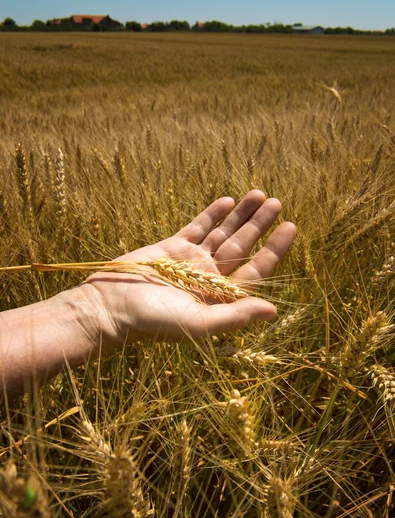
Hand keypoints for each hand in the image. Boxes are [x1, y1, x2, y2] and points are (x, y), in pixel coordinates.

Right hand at [83, 190, 295, 344]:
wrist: (111, 308)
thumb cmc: (154, 322)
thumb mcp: (199, 323)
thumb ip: (236, 315)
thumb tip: (274, 310)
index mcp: (219, 298)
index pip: (254, 270)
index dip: (274, 249)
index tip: (290, 226)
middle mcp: (209, 278)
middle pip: (241, 246)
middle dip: (259, 225)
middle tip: (276, 202)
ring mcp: (190, 261)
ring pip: (222, 233)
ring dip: (240, 215)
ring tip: (259, 194)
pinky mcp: (171, 248)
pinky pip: (197, 228)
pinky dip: (212, 214)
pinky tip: (228, 200)